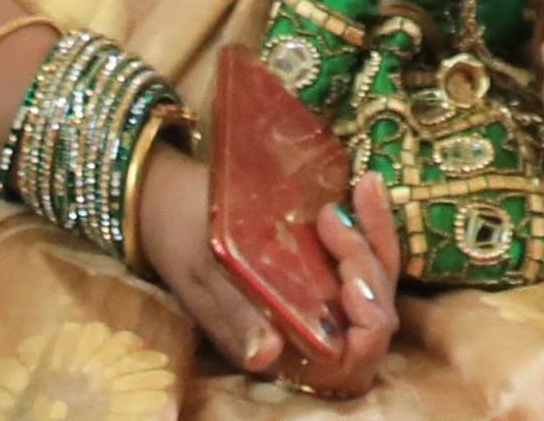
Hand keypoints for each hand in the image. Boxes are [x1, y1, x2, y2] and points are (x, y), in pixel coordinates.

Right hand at [146, 161, 395, 397]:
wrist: (166, 203)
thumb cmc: (181, 237)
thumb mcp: (206, 273)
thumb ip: (238, 314)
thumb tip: (265, 355)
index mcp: (280, 348)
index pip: (350, 360)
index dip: (366, 329)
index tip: (351, 284)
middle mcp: (308, 329)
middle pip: (374, 318)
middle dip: (371, 271)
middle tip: (335, 220)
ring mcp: (321, 296)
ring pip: (376, 282)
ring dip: (376, 237)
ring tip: (362, 188)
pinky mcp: (324, 263)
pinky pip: (365, 253)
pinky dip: (372, 221)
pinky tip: (365, 183)